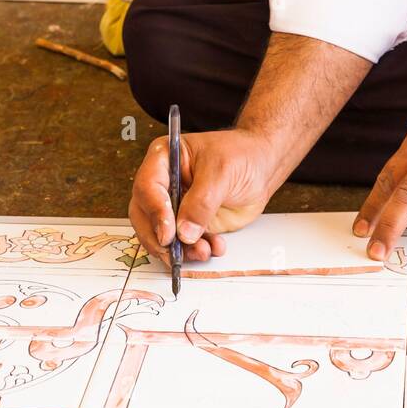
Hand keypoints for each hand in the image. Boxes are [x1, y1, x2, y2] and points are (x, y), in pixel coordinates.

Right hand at [128, 128, 283, 267]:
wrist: (262, 167)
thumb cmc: (241, 156)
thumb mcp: (222, 171)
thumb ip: (202, 202)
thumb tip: (184, 233)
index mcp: (164, 158)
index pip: (147, 187)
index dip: (155, 211)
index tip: (168, 233)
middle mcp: (163, 184)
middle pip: (144, 215)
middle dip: (158, 238)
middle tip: (174, 252)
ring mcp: (175, 205)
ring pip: (160, 235)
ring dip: (178, 250)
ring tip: (203, 251)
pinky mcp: (189, 224)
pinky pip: (183, 244)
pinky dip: (195, 252)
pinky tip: (214, 248)